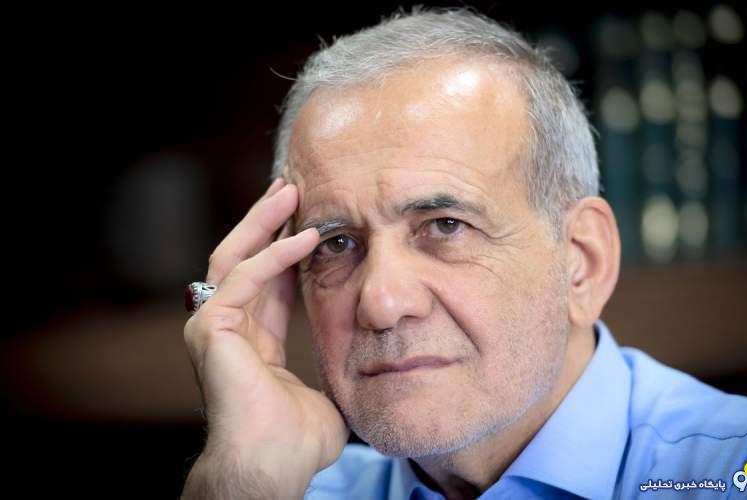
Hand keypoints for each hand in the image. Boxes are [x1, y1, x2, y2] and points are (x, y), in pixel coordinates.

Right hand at [182, 178, 347, 498]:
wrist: (271, 465)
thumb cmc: (296, 441)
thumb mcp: (320, 388)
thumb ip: (328, 365)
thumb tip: (360, 359)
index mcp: (251, 341)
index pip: (267, 283)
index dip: (287, 250)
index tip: (309, 219)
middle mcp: (227, 328)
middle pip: (243, 259)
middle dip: (267, 223)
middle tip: (292, 189)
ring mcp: (213, 326)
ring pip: (235, 256)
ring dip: (263, 222)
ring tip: (290, 191)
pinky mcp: (212, 327)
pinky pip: (244, 277)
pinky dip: (275, 255)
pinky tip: (306, 236)